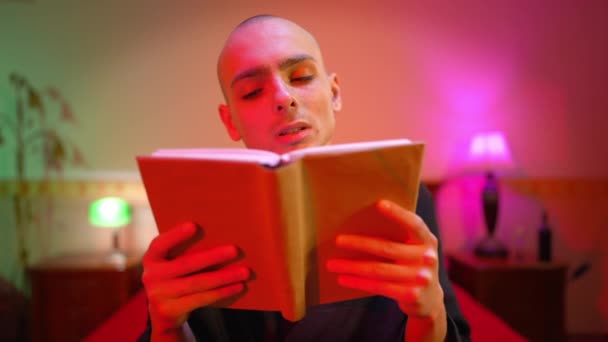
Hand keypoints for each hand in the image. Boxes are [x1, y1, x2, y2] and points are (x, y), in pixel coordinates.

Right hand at [142, 222, 249, 337]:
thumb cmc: (175, 278)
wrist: (163, 313)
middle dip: (213, 256)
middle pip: (186, 264)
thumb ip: (184, 251)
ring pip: (198, 283)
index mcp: (152, 258)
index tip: (195, 226)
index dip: (177, 235)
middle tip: (235, 250)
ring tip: (245, 272)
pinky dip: (222, 292)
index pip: (161, 244)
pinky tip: (237, 286)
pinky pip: (202, 299)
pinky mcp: (170, 311)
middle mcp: (151, 276)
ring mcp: (159, 295)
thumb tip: (219, 235)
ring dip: (225, 277)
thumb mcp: (171, 263)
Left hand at [327, 200, 443, 318]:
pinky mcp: (411, 295)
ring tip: (332, 264)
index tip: (379, 203)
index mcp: (427, 240)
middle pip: (387, 248)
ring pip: (378, 270)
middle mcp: (427, 258)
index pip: (414, 224)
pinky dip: (358, 282)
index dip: (397, 213)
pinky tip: (343, 278)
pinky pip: (378, 287)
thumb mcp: (415, 248)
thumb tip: (363, 220)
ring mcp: (420, 278)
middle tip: (338, 241)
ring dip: (352, 266)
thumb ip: (401, 236)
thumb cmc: (413, 264)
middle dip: (359, 244)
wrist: (430, 299)